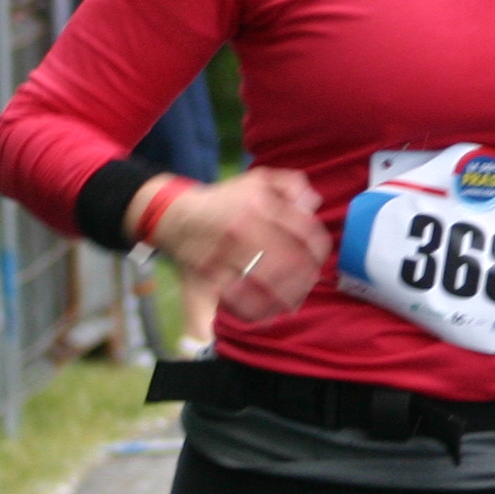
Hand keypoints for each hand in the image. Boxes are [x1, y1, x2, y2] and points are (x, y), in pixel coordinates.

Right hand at [135, 169, 330, 322]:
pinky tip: (268, 314)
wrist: (175, 216)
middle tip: (309, 284)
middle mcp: (242, 229)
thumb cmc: (226, 200)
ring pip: (266, 284)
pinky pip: (237, 301)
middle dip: (305, 277)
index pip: (304, 230)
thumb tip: (312, 203)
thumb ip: (292, 184)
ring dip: (287, 297)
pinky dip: (256, 312)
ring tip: (293, 301)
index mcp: (260, 204)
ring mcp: (225, 255)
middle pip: (289, 261)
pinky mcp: (208, 278)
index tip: (318, 259)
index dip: (319, 249)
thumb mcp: (259, 179)